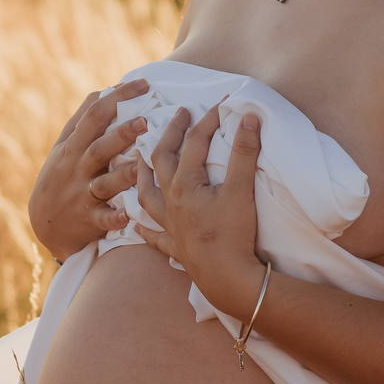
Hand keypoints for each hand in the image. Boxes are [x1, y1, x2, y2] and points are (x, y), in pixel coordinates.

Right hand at [28, 81, 149, 260]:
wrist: (46, 224)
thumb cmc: (61, 176)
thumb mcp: (64, 146)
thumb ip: (83, 120)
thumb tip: (104, 90)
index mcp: (73, 146)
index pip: (95, 114)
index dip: (118, 97)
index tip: (144, 83)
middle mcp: (77, 168)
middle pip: (99, 147)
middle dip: (121, 134)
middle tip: (145, 120)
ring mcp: (83, 194)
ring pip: (104, 183)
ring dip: (122, 175)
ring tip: (141, 164)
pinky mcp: (89, 220)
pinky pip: (102, 219)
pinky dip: (114, 218)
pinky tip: (127, 215)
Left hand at [134, 103, 264, 317]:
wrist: (228, 280)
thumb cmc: (233, 235)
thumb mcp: (241, 190)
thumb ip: (244, 152)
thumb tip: (248, 116)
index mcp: (184, 185)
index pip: (194, 143)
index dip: (208, 120)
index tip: (221, 103)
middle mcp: (170, 202)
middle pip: (162, 160)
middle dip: (170, 134)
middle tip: (179, 115)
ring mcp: (169, 226)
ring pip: (147, 194)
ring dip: (143, 174)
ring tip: (140, 160)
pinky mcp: (174, 247)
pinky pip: (153, 235)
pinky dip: (143, 227)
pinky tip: (135, 223)